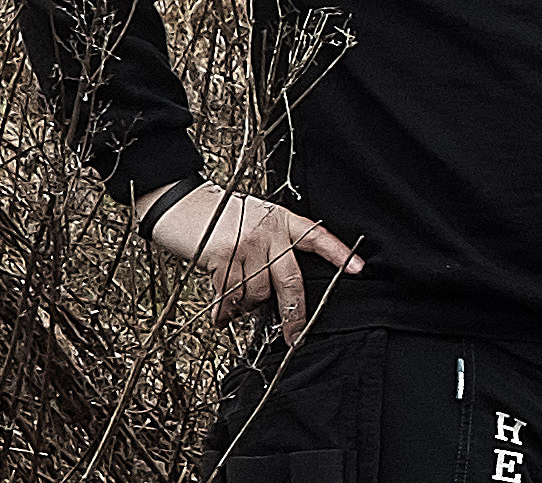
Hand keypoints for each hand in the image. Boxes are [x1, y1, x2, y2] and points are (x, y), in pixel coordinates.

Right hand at [135, 180, 362, 343]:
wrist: (183, 203)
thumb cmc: (220, 216)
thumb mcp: (256, 221)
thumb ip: (272, 247)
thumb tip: (276, 292)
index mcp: (282, 220)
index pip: (316, 237)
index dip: (337, 254)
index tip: (358, 269)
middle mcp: (268, 232)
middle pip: (290, 280)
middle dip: (294, 315)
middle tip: (295, 337)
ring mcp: (246, 245)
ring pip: (257, 293)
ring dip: (246, 308)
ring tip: (236, 307)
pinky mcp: (223, 257)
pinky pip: (230, 296)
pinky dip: (225, 311)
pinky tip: (220, 316)